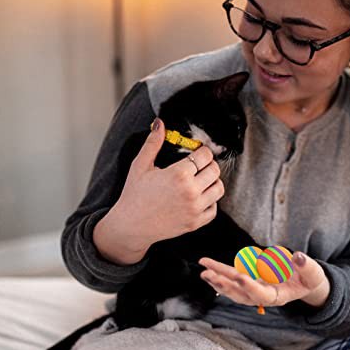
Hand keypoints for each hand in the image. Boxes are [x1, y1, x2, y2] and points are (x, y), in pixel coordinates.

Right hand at [93, 118, 224, 263]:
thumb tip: (160, 123)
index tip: (197, 154)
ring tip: (200, 181)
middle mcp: (191, 191)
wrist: (131, 226)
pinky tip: (198, 197)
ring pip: (219, 189)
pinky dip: (210, 202)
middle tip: (199, 166)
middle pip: (215, 170)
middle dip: (208, 165)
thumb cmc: (134, 195)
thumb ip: (153, 143)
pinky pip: (214, 208)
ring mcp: (195, 208)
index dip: (202, 152)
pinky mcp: (196, 223)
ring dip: (212, 182)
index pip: (205, 155)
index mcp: (179, 174)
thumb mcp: (140, 166)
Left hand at [198, 251, 330, 308]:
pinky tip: (210, 270)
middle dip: (224, 284)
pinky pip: (233, 282)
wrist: (305, 283)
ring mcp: (256, 290)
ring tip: (204, 272)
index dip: (251, 286)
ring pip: (233, 290)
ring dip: (218, 281)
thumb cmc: (309, 278)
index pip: (262, 294)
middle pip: (241, 293)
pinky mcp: (251, 282)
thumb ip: (306, 265)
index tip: (240, 276)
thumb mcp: (313, 273)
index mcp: (278, 296)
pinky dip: (221, 277)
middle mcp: (263, 296)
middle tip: (209, 274)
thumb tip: (297, 256)